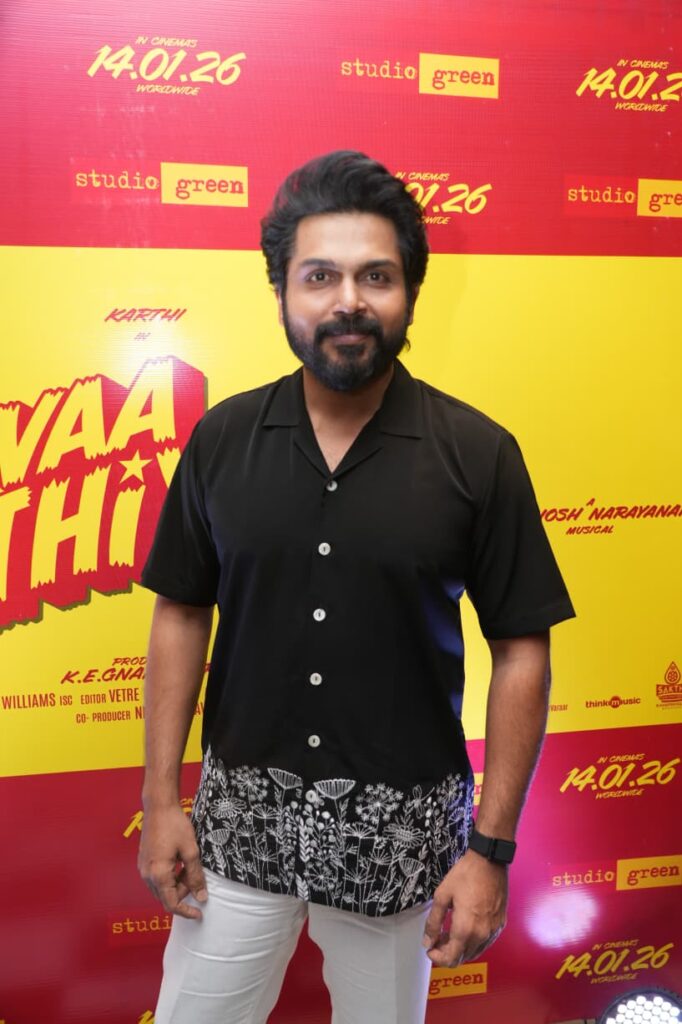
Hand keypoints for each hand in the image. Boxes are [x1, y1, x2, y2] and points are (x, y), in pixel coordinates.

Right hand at [138, 803, 207, 919]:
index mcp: (158, 875)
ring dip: (176, 884)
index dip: (186, 911)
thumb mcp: (191, 851)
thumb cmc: (175, 826)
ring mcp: (143, 868)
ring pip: (161, 888)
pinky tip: (179, 862)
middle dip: (183, 893)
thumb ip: (195, 876)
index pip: (171, 904)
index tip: (199, 914)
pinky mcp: (143, 861)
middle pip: (166, 897)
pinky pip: (156, 878)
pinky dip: (169, 877)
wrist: (159, 806)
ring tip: (189, 867)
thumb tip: (201, 897)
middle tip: (197, 879)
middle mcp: (147, 875)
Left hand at [422, 850, 507, 965]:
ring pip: (474, 952)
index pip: (451, 959)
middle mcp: (482, 935)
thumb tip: (428, 941)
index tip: (430, 949)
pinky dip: (473, 941)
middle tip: (437, 939)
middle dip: (447, 952)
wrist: (489, 861)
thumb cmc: (467, 874)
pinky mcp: (500, 924)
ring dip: (460, 948)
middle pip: (462, 958)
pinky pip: (485, 942)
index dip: (437, 958)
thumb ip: (434, 922)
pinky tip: (465, 927)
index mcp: (466, 929)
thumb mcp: (442, 895)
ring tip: (449, 932)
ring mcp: (493, 930)